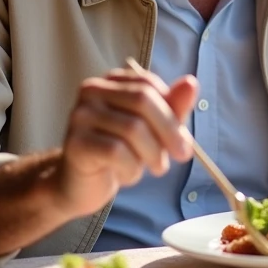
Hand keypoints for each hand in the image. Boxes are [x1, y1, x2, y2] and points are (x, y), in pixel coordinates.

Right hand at [53, 65, 197, 218]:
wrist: (82, 185)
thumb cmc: (120, 153)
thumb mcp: (152, 129)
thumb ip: (172, 107)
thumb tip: (191, 83)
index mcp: (111, 81)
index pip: (148, 84)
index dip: (172, 112)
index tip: (185, 140)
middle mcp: (92, 91)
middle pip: (142, 100)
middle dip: (169, 131)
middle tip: (181, 156)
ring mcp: (80, 115)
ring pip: (132, 129)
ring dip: (151, 155)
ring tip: (149, 168)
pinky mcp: (75, 143)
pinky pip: (116, 152)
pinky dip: (131, 169)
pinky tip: (127, 175)